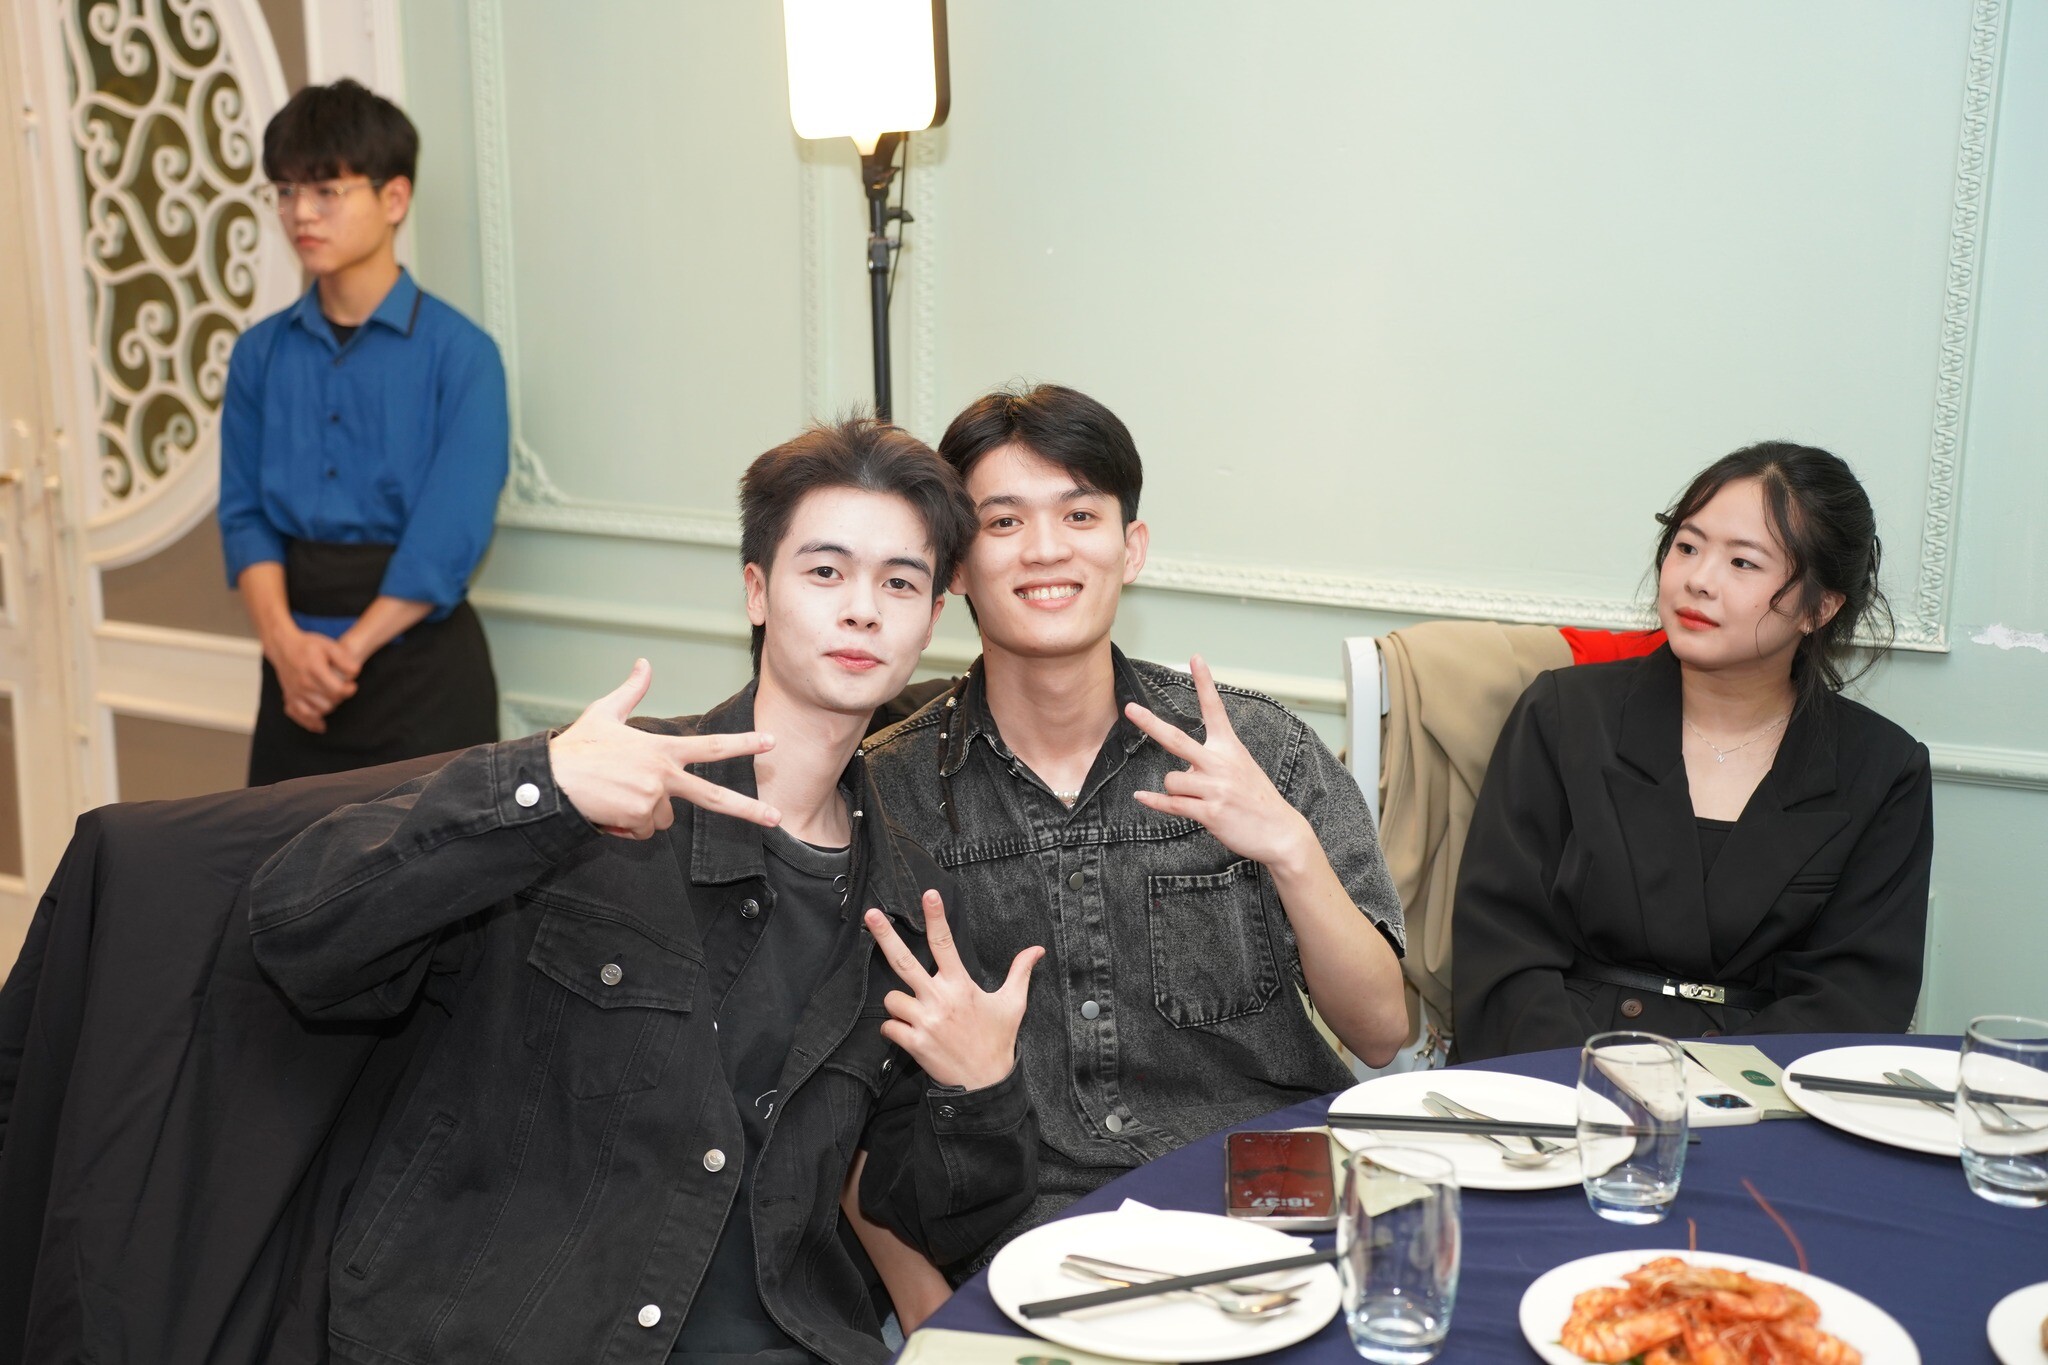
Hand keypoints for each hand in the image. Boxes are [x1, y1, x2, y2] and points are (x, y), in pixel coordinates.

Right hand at [268, 627, 358, 732]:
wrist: (283, 646)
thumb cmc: (309, 645)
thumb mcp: (329, 646)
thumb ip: (345, 659)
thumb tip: (354, 674)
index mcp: (315, 671)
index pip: (337, 690)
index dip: (349, 690)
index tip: (352, 686)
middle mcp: (303, 684)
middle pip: (329, 703)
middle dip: (339, 698)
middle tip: (341, 690)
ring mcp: (295, 692)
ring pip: (318, 711)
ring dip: (328, 707)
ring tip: (332, 698)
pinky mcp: (289, 697)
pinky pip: (300, 715)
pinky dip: (311, 722)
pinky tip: (321, 725)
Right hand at [548, 659, 780, 837]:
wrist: (551, 780)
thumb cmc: (577, 748)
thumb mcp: (604, 713)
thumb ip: (631, 691)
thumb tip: (644, 662)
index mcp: (662, 749)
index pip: (712, 746)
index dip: (743, 743)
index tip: (771, 742)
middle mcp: (663, 775)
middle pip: (714, 797)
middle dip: (748, 809)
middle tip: (776, 817)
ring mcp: (652, 799)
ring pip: (664, 820)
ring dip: (644, 815)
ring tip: (614, 798)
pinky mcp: (638, 820)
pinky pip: (643, 833)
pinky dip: (627, 828)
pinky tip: (608, 813)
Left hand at [863, 889, 1042, 1091]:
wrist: (986, 1084)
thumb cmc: (998, 1040)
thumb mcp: (1013, 1003)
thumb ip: (1020, 972)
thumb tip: (1037, 949)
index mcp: (961, 986)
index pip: (945, 944)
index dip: (936, 917)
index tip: (928, 894)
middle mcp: (940, 999)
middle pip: (904, 961)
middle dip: (884, 936)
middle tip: (869, 914)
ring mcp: (925, 1021)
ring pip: (892, 998)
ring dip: (898, 1003)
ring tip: (915, 1014)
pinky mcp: (914, 1043)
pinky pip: (888, 1026)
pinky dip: (893, 1028)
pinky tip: (907, 1033)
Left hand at [1124, 655, 1315, 872]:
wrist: (1280, 832)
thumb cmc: (1257, 800)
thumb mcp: (1242, 769)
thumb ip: (1212, 763)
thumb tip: (1179, 771)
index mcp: (1229, 748)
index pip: (1214, 709)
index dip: (1204, 682)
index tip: (1195, 658)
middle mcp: (1220, 763)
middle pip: (1176, 738)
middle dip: (1150, 723)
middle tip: (1130, 708)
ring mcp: (1215, 787)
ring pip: (1172, 779)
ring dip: (1176, 790)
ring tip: (1199, 799)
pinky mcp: (1209, 811)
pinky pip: (1172, 804)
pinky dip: (1155, 802)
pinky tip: (1142, 797)